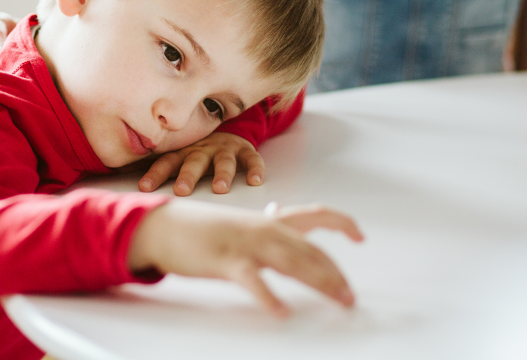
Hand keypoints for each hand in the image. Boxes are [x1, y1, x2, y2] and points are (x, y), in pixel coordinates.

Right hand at [128, 201, 363, 316]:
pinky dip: (269, 297)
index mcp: (270, 220)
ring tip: (338, 299)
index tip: (360, 236)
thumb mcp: (240, 224)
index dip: (342, 223)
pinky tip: (282, 312)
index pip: (315, 214)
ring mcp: (246, 244)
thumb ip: (264, 224)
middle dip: (335, 274)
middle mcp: (264, 228)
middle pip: (310, 250)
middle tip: (350, 297)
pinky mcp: (226, 262)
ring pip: (293, 261)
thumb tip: (280, 214)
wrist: (166, 227)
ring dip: (320, 282)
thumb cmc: (204, 230)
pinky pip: (253, 281)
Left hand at [138, 132, 262, 195]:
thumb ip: (160, 170)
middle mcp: (202, 150)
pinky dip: (255, 169)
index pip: (166, 163)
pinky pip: (252, 159)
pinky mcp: (244, 150)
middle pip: (193, 162)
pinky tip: (256, 181)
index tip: (143, 188)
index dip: (155, 175)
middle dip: (187, 176)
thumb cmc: (196, 151)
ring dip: (222, 174)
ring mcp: (224, 149)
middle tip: (182, 191)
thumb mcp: (178, 156)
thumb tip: (126, 188)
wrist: (225, 131)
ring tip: (220, 189)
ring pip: (223, 161)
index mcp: (183, 153)